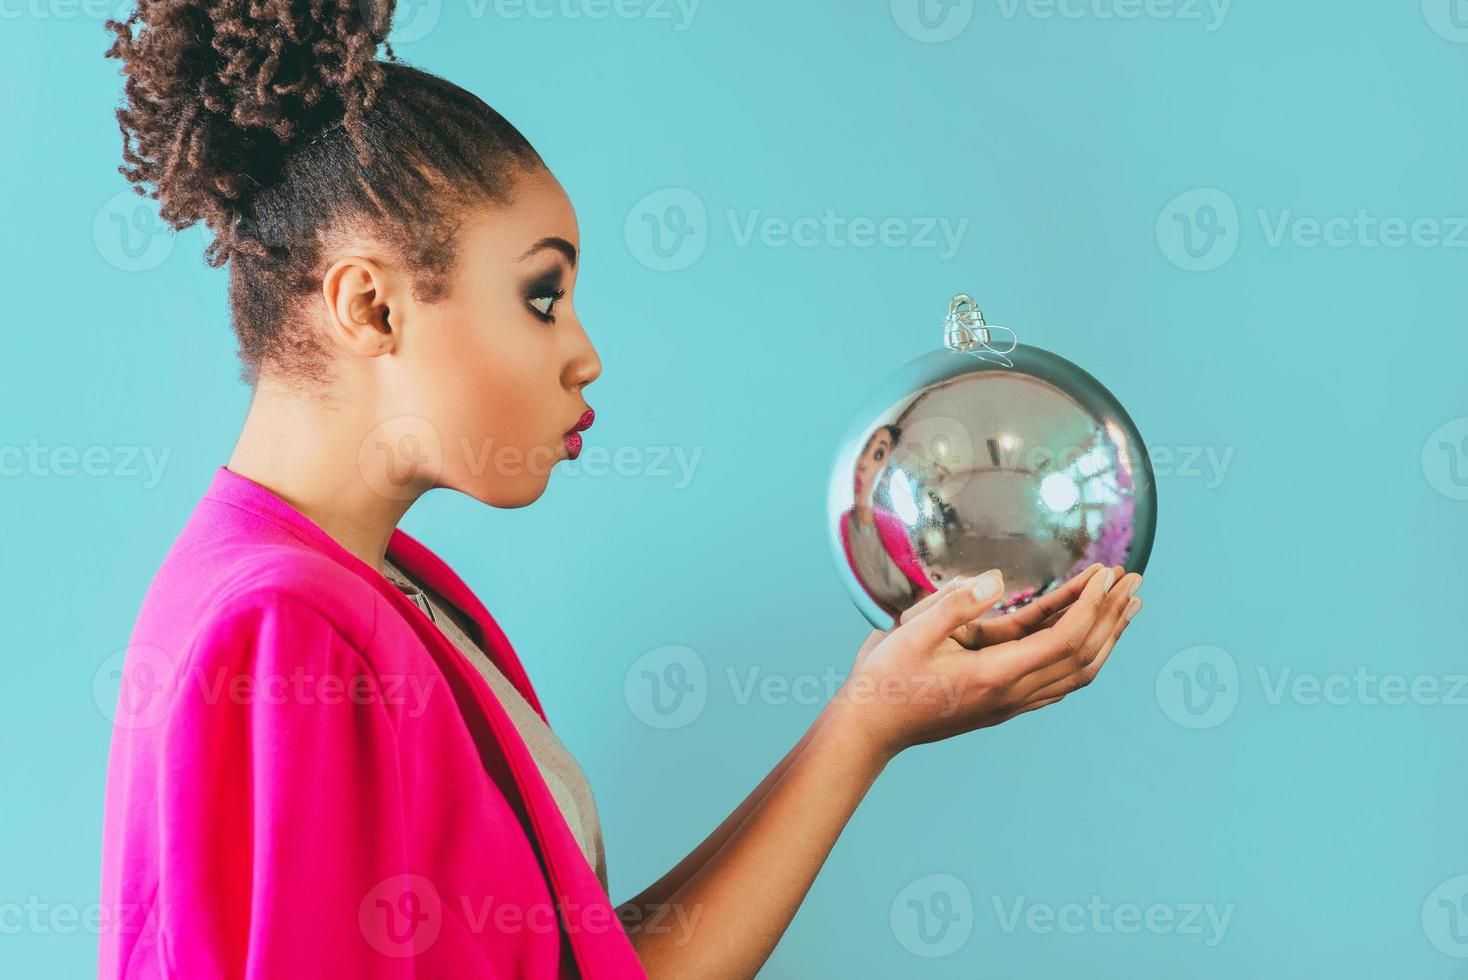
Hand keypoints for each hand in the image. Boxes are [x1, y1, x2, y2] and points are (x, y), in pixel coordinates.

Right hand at [836, 563, 1141, 757]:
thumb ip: (955, 604)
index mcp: (994, 674)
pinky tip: (1089, 636)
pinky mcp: (1004, 702)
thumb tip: (995, 578)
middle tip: (1134, 580)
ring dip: (1106, 637)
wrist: (871, 728)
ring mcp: (1011, 702)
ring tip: (1126, 605)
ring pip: (1077, 672)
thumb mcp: (911, 632)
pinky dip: (1083, 654)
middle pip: (1083, 655)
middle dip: (1112, 616)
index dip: (1092, 605)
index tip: (1107, 574)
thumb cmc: (886, 678)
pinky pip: (1058, 680)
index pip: (1064, 639)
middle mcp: (1012, 693)